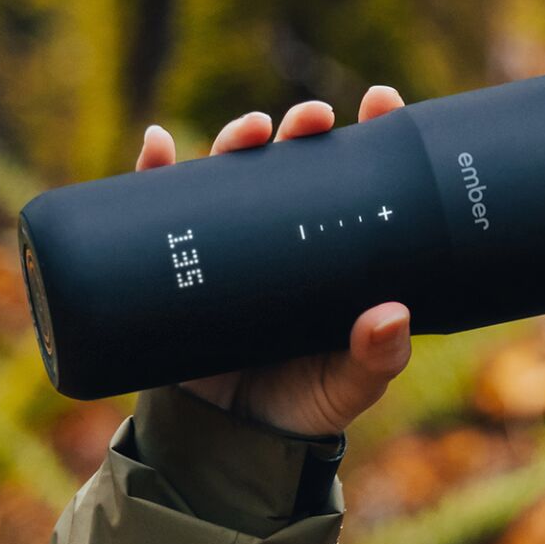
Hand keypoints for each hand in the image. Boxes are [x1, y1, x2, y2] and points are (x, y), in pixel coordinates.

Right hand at [137, 90, 412, 437]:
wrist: (228, 443)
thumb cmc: (301, 408)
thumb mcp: (347, 388)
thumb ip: (376, 359)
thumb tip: (391, 315)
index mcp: (335, 255)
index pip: (356, 184)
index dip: (369, 138)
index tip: (382, 100)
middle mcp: (284, 240)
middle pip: (293, 167)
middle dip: (302, 129)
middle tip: (314, 117)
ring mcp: (230, 248)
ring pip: (231, 176)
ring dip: (238, 139)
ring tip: (250, 129)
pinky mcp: (176, 267)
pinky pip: (155, 211)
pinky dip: (154, 172)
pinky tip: (158, 144)